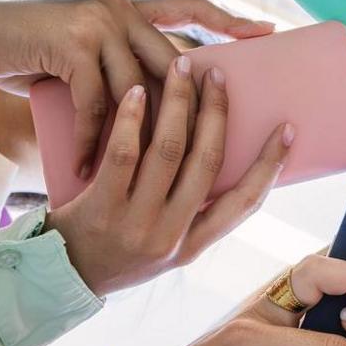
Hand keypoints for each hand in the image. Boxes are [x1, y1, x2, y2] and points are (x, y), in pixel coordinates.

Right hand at [0, 0, 255, 176]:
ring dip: (132, 141)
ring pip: (138, 92)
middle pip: (174, 64)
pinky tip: (82, 170)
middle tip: (211, 151)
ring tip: (134, 182)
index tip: (265, 33)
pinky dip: (88, 142)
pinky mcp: (73, 44)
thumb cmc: (27, 51)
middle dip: (194, 110)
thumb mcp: (83, 53)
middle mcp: (121, 8)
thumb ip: (120, 64)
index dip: (227, 19)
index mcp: (130, 8)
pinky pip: (95, 105)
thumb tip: (166, 107)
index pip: (188, 7)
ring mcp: (99, 22)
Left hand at [47, 55, 288, 293]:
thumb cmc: (114, 252)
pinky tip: (138, 92)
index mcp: (192, 246)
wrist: (58, 279)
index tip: (286, 129)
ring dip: (178, 103)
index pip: (244, 203)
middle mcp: (170, 236)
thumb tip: (214, 155)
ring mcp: (136, 224)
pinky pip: (122, 155)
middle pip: (206, 162)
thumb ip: (189, 213)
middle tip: (217, 75)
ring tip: (180, 66)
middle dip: (216, 112)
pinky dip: (133, 119)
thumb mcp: (163, 246)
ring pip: (168, 151)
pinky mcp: (100, 209)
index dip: (269, 165)